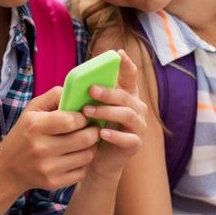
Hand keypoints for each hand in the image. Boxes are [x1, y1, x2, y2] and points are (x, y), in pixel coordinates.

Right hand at [0, 87, 100, 191]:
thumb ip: (53, 96)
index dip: (83, 117)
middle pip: (84, 139)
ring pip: (87, 156)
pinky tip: (76, 156)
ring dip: (91, 147)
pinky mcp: (54, 182)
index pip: (71, 120)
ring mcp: (48, 167)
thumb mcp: (32, 110)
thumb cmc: (24, 133)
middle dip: (93, 131)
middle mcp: (41, 148)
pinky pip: (82, 171)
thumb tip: (77, 91)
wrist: (8, 167)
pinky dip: (83, 163)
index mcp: (35, 126)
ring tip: (85, 141)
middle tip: (92, 128)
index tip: (83, 116)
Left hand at [78, 50, 144, 180]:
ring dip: (107, 112)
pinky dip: (115, 135)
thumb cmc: (92, 129)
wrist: (96, 160)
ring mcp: (138, 126)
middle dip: (108, 92)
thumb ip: (88, 96)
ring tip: (87, 112)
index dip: (126, 64)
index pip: (130, 76)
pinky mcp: (135, 144)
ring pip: (128, 114)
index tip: (119, 54)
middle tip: (91, 89)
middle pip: (125, 96)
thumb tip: (77, 83)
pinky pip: (129, 138)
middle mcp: (136, 108)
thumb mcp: (89, 108)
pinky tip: (102, 134)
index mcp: (126, 95)